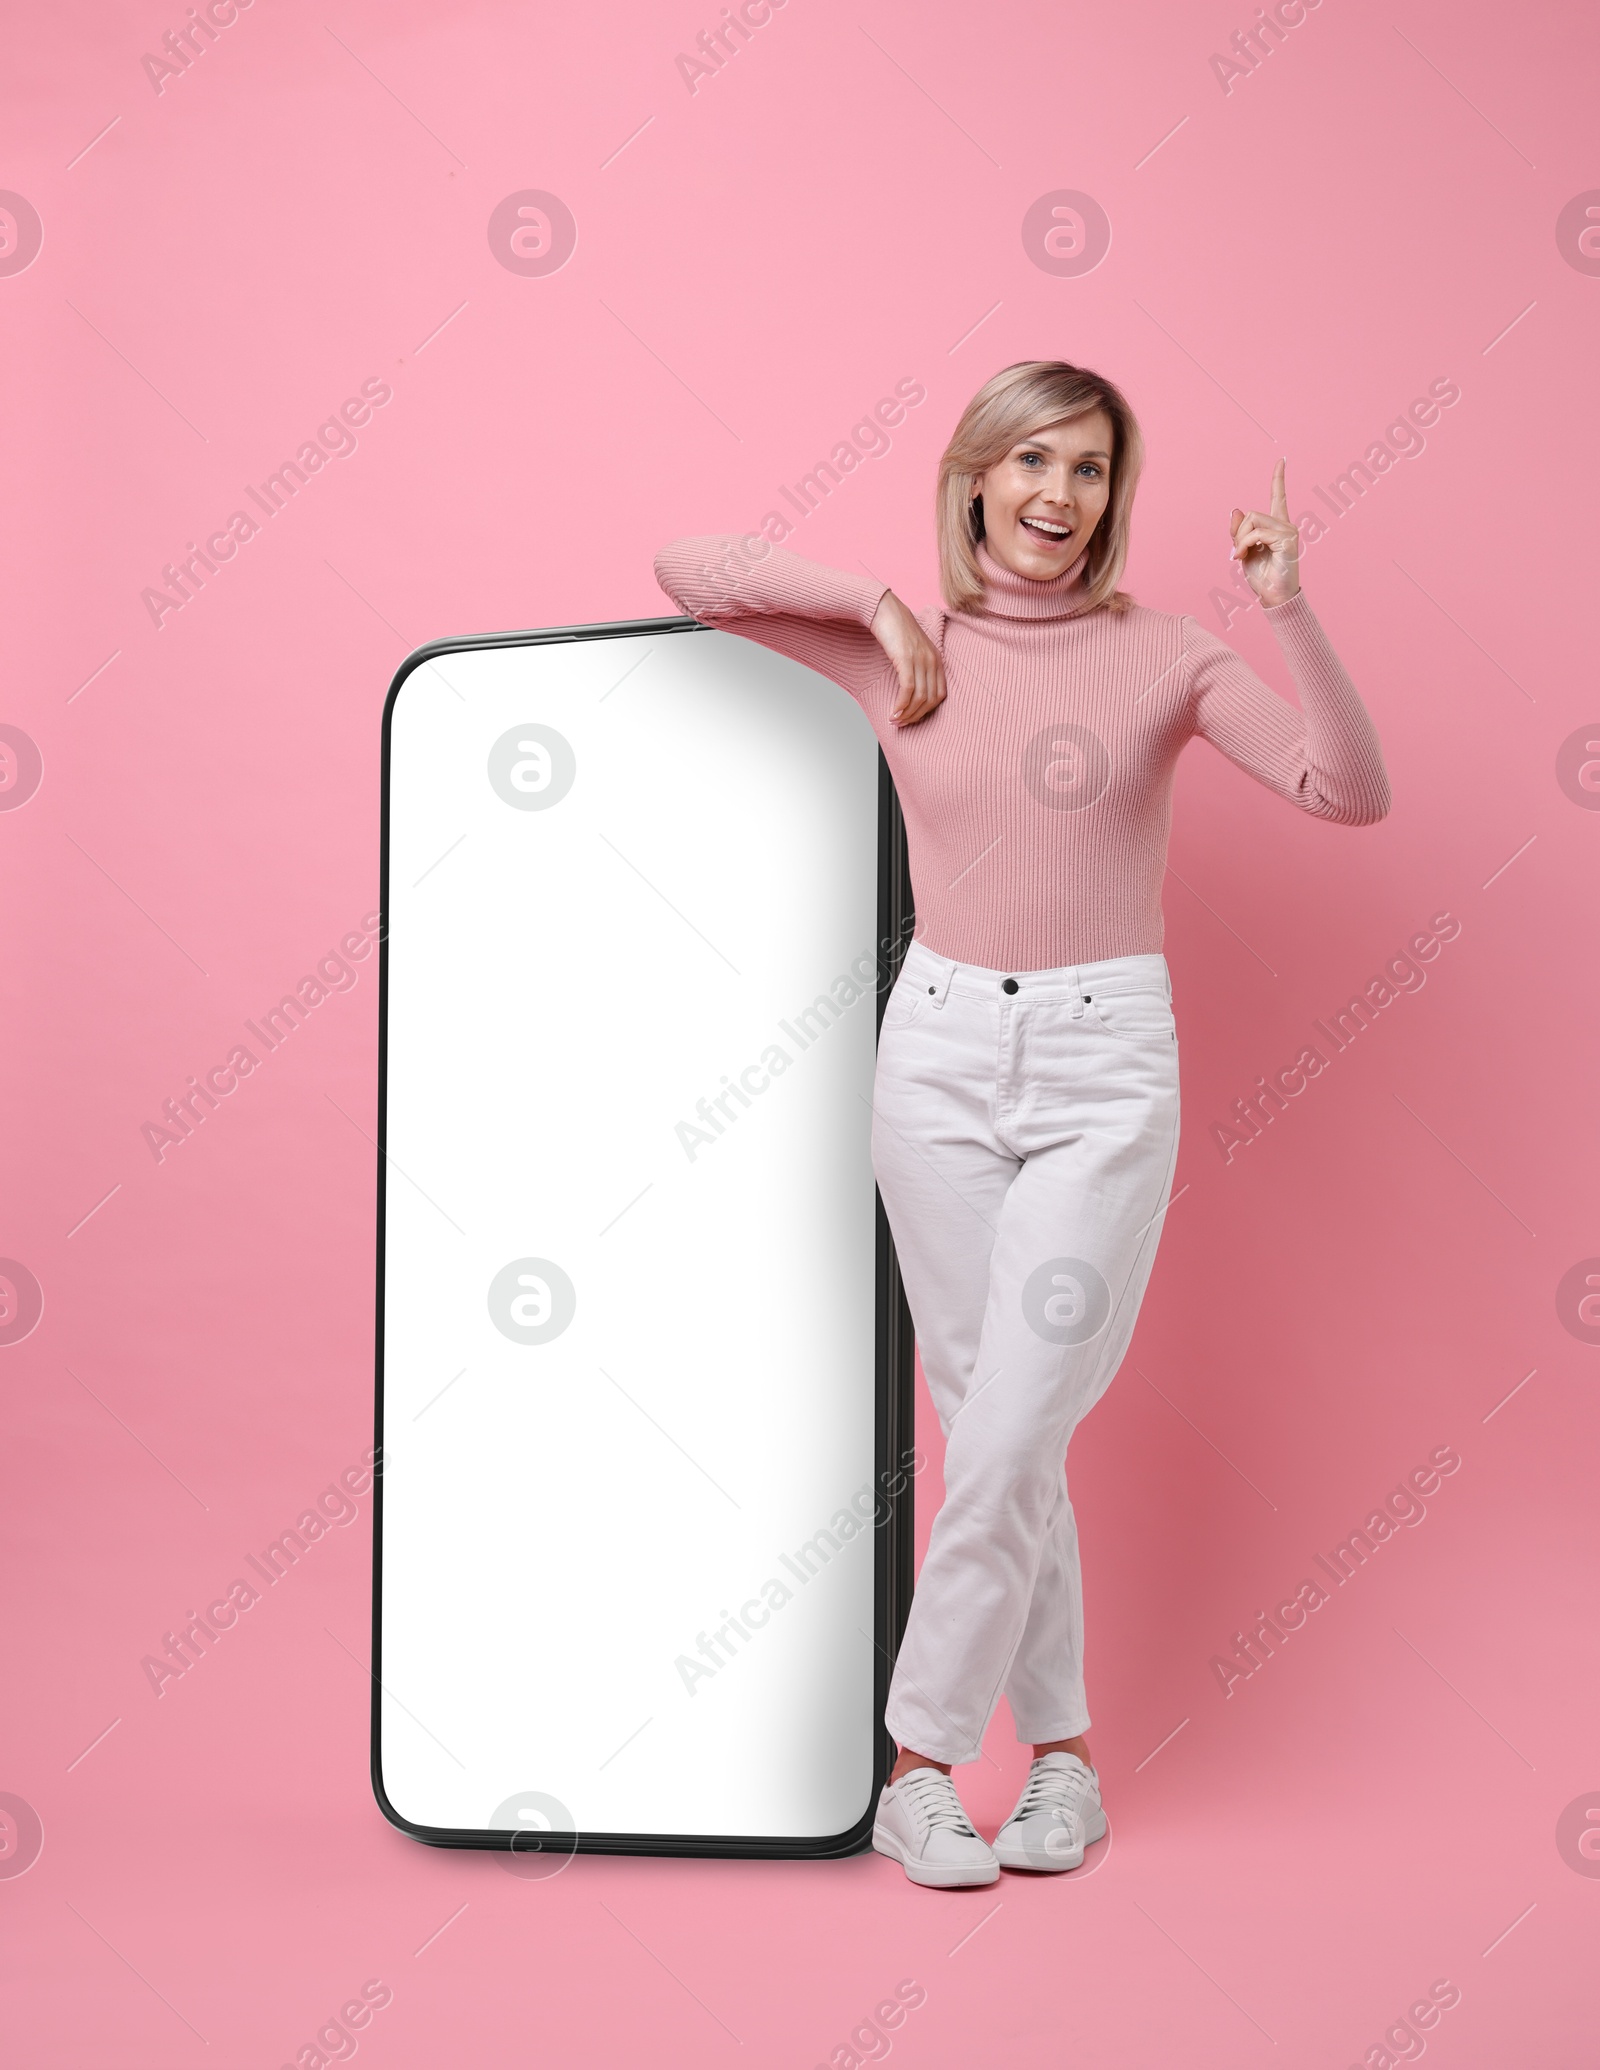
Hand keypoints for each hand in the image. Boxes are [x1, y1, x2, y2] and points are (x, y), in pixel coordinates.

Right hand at [871, 590, 946, 725]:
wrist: (885, 610)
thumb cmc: (896, 629)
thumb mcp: (913, 650)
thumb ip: (918, 667)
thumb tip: (912, 690)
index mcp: (937, 660)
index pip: (939, 695)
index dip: (926, 712)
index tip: (912, 718)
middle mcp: (932, 661)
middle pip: (930, 700)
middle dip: (916, 716)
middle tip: (901, 724)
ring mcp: (920, 660)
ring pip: (919, 698)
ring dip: (907, 714)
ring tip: (895, 721)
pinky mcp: (906, 659)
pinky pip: (907, 690)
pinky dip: (900, 705)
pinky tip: (893, 712)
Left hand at [1230, 457, 1300, 606]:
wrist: (1274, 598)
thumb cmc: (1262, 577)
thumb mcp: (1244, 551)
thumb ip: (1239, 532)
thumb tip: (1236, 509)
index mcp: (1276, 527)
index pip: (1278, 498)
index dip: (1278, 479)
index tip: (1281, 460)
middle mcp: (1285, 525)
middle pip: (1252, 514)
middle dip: (1238, 533)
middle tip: (1236, 554)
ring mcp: (1288, 531)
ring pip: (1253, 520)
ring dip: (1240, 540)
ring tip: (1240, 556)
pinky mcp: (1288, 540)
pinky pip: (1257, 533)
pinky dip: (1245, 544)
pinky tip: (1242, 557)